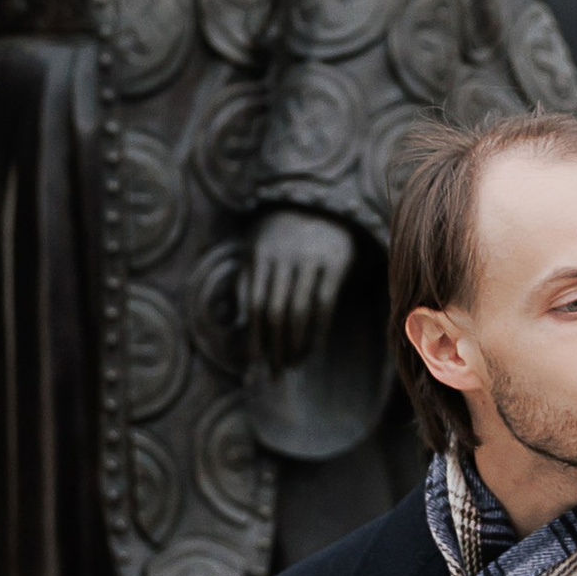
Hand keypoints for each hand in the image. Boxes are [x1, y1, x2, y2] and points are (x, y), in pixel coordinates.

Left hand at [248, 208, 354, 370]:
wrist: (319, 202)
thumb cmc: (279, 236)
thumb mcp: (255, 251)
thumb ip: (246, 284)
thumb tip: (240, 328)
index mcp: (260, 254)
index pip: (256, 305)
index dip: (255, 338)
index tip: (254, 365)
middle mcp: (284, 256)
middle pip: (277, 312)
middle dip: (274, 348)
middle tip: (275, 373)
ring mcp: (311, 258)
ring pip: (301, 311)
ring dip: (295, 345)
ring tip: (291, 365)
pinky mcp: (336, 262)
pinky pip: (325, 304)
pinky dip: (317, 332)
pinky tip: (311, 349)